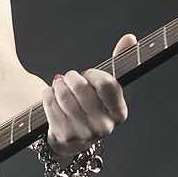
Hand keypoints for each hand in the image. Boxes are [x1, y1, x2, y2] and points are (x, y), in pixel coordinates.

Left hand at [42, 33, 134, 158]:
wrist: (66, 138)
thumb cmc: (87, 108)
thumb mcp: (104, 89)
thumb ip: (117, 64)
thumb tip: (129, 38)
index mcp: (119, 114)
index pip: (106, 84)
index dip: (93, 74)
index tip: (88, 74)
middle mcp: (104, 128)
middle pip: (82, 88)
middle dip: (72, 77)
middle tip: (70, 78)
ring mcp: (83, 134)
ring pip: (65, 95)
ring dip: (59, 85)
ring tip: (60, 86)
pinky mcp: (63, 136)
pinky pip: (51, 103)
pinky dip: (48, 94)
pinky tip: (51, 96)